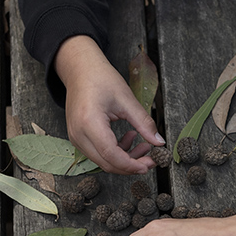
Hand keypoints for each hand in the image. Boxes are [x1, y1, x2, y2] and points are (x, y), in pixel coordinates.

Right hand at [55, 36, 163, 174]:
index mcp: (89, 122)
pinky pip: (98, 153)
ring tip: (143, 145)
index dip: (132, 164)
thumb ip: (144, 123)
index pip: (111, 155)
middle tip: (151, 158)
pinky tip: (128, 139)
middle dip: (131, 165)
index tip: (150, 163)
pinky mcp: (78, 138)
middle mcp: (78, 134)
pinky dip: (116, 152)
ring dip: (125, 159)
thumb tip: (159, 142)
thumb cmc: (100, 78)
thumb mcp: (127, 99)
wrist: (80, 69)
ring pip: (103, 161)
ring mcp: (75, 137)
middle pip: (107, 163)